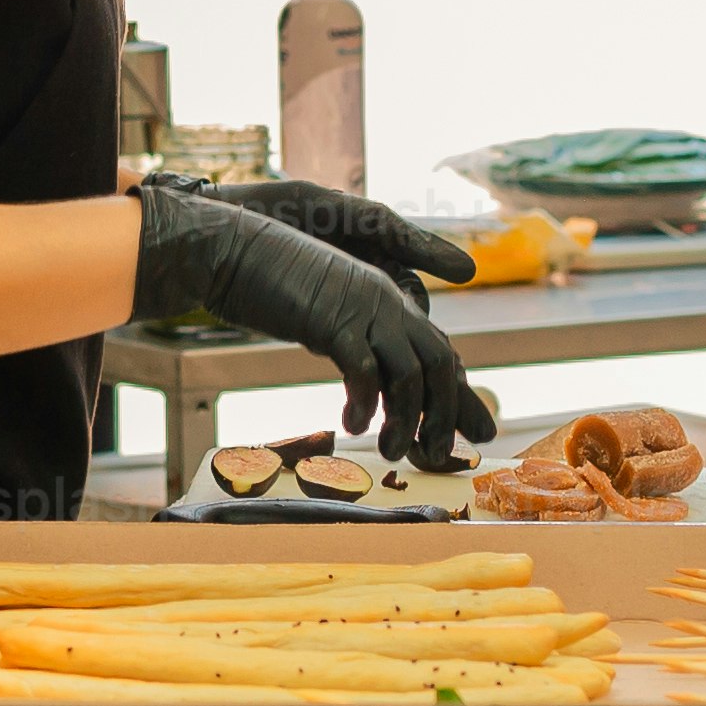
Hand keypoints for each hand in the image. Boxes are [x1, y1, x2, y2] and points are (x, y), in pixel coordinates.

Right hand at [135, 180, 493, 462]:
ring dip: (407, 421)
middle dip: (445, 415)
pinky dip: (365, 404)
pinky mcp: (333, 318)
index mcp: (388, 300)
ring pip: (411, 373)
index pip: (440, 352)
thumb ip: (354, 342)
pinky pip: (364, 369)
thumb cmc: (270, 284)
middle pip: (440, 364)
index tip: (474, 433)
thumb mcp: (326, 316)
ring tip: (392, 453)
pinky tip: (354, 426)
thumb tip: (371, 385)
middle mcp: (386, 302)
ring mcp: (363, 308)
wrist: (231, 248)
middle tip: (435, 457)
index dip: (460, 396)